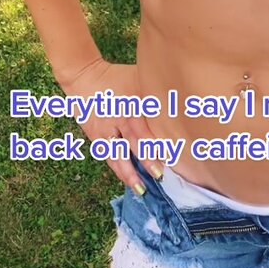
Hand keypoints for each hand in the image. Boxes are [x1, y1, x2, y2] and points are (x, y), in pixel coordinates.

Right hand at [59, 58, 163, 191]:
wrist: (85, 79)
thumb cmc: (119, 78)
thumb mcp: (139, 78)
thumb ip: (156, 91)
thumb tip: (183, 99)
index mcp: (131, 102)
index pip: (145, 123)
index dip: (155, 139)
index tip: (171, 153)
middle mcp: (119, 117)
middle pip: (133, 140)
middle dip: (146, 158)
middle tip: (159, 174)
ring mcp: (106, 129)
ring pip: (118, 154)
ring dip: (130, 172)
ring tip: (141, 189)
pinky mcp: (97, 138)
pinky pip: (109, 157)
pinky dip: (119, 170)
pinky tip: (129, 182)